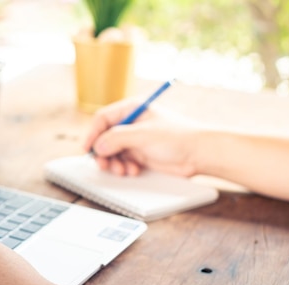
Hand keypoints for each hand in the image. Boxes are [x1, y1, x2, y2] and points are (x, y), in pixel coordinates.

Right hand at [84, 98, 202, 176]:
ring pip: (113, 151)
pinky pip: (123, 160)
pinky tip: (132, 170)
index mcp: (132, 109)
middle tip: (104, 165)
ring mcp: (136, 140)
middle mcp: (132, 123)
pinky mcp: (141, 154)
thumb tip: (99, 146)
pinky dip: (124, 167)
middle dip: (104, 152)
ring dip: (114, 163)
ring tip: (122, 170)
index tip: (88, 149)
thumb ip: (118, 138)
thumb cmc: (178, 137)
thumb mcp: (144, 134)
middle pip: (105, 137)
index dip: (93, 134)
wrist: (199, 154)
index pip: (103, 119)